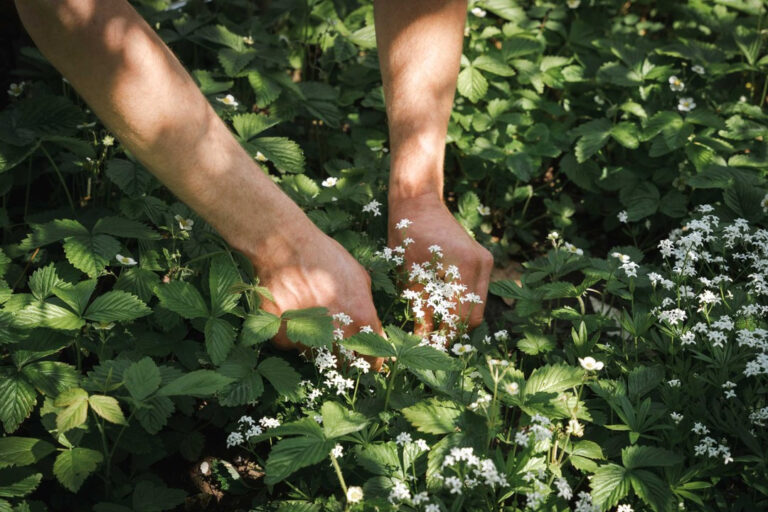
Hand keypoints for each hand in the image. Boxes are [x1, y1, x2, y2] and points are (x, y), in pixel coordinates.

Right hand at [254, 220, 383, 369]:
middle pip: (345, 363)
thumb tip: (372, 327)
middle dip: (345, 356)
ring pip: (317, 355)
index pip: (374, 359)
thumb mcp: (359, 278)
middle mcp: (336, 335)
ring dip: (318, 344)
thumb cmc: (326, 257)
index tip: (369, 360)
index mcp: (360, 320)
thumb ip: (367, 308)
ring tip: (312, 316)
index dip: (373, 360)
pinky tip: (292, 310)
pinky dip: (293, 334)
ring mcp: (306, 338)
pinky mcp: (281, 338)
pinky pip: (292, 344)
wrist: (285, 247)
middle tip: (339, 340)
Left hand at [388, 194, 493, 333]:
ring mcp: (485, 261)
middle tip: (431, 338)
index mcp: (465, 266)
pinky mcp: (482, 259)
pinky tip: (440, 303)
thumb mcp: (409, 273)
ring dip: (458, 316)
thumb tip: (422, 339)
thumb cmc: (407, 233)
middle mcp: (482, 264)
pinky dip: (461, 301)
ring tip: (434, 323)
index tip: (429, 344)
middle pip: (475, 314)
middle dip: (454, 329)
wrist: (418, 201)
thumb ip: (419, 307)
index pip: (462, 315)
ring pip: (477, 304)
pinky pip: (476, 291)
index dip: (446, 334)